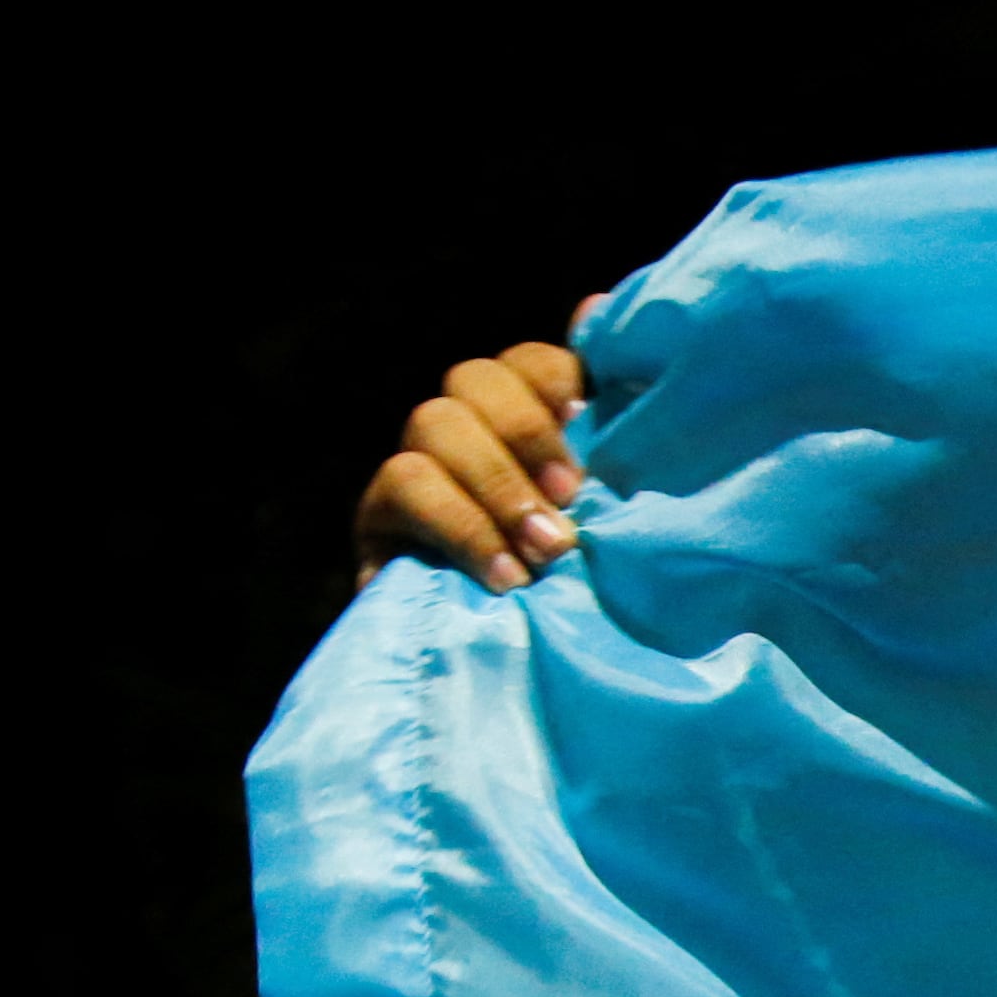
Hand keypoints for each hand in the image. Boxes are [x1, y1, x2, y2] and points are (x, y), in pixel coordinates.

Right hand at [354, 302, 605, 588]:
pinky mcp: (380, 521)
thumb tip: (600, 309)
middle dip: (527, 433)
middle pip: (476, 378)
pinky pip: (404, 486)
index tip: (590, 427)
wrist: (523, 687)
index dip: (559, 379)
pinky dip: (461, 527)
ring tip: (548, 551)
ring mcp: (419, 472)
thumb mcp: (616, 519)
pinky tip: (504, 576)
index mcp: (531, 424)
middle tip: (574, 498)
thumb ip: (614, 435)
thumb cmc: (587, 595)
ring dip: (497, 484)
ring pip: (434, 422)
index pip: (533, 362)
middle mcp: (470, 434)